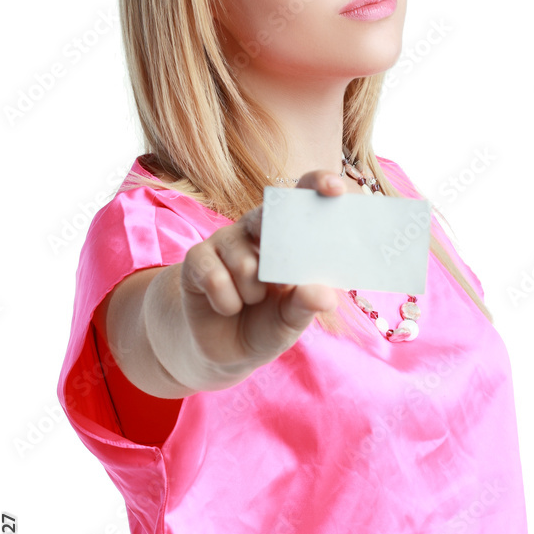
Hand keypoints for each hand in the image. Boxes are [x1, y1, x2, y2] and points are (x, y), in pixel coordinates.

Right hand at [178, 169, 344, 382]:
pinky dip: (227, 303)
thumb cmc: (268, 323)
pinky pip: (216, 278)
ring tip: (251, 301)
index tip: (336, 188)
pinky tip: (227, 307)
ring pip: (246, 264)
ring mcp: (224, 240)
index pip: (302, 197)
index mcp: (287, 233)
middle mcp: (255, 228)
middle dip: (280, 246)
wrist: (226, 349)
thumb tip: (327, 296)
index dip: (317, 184)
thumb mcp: (293, 318)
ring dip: (253, 295)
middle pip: (270, 217)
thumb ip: (307, 304)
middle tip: (280, 277)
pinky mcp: (196, 258)